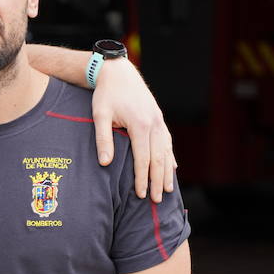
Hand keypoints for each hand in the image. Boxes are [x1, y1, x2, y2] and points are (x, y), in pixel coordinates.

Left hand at [92, 58, 176, 201]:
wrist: (119, 72)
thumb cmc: (106, 94)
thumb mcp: (100, 115)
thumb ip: (103, 139)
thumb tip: (105, 164)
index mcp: (140, 124)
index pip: (143, 158)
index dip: (142, 178)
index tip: (141, 195)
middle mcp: (154, 123)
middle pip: (158, 158)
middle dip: (158, 181)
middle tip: (156, 200)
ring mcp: (159, 121)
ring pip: (166, 151)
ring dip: (167, 172)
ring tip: (167, 190)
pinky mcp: (159, 118)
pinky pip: (168, 142)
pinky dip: (170, 157)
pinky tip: (173, 168)